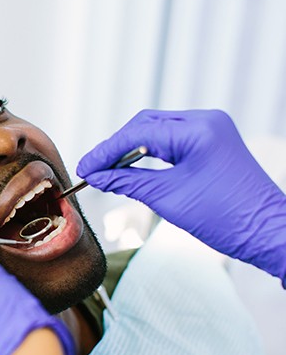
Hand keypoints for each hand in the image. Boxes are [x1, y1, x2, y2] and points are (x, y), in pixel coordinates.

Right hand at [77, 109, 285, 283]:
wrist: (268, 233)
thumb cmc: (226, 219)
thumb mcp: (167, 199)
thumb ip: (127, 182)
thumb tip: (97, 176)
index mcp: (198, 130)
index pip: (138, 134)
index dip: (106, 151)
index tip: (86, 168)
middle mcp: (205, 121)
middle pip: (145, 125)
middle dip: (116, 147)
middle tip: (93, 169)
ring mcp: (210, 129)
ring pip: (156, 130)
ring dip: (130, 148)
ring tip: (107, 169)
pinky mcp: (212, 140)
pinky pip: (171, 139)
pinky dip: (149, 152)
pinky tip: (132, 166)